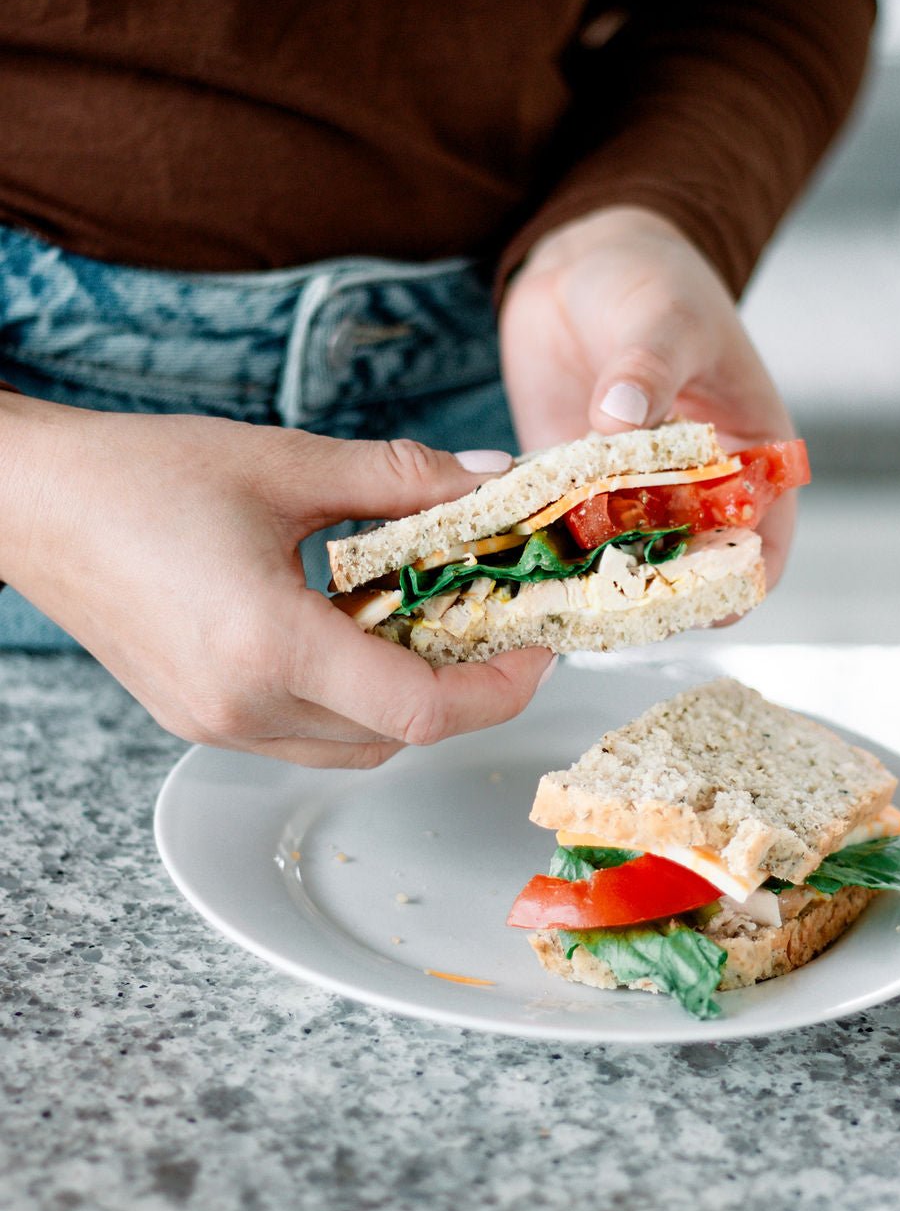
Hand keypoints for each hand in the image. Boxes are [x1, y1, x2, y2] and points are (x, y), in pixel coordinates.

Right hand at [0, 396, 552, 765]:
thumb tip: (491, 480)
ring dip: (405, 697)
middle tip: (493, 620)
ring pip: (353, 746)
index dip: (499, 687)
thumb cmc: (141, 475)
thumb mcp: (285, 464)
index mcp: (268, 646)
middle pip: (396, 734)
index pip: (420, 708)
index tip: (538, 648)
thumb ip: (401, 479)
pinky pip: (305, 736)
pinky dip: (350, 698)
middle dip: (461, 686)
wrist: (32, 504)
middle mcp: (242, 707)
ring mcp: (215, 724)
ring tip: (423, 620)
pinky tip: (351, 630)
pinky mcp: (198, 719)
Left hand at [499, 205, 797, 588]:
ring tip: (563, 584)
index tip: (706, 598)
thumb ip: (647, 368)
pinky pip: (560, 529)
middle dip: (657, 586)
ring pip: (618, 558)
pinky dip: (546, 546)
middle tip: (618, 595)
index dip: (740, 578)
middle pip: (687, 564)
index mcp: (748, 454)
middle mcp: (691, 487)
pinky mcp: (567, 484)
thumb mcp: (664, 317)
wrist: (582, 261)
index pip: (762, 540)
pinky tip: (521, 555)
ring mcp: (626, 491)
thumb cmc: (654, 281)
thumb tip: (621, 416)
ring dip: (593, 573)